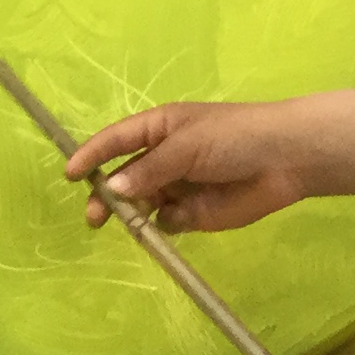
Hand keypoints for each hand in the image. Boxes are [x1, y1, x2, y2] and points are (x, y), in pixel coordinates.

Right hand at [62, 99, 311, 233]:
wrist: (286, 160)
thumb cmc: (234, 137)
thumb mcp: (186, 145)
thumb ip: (149, 170)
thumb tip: (113, 190)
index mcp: (159, 129)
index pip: (115, 140)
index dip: (91, 155)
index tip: (69, 175)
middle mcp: (164, 158)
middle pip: (124, 178)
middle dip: (107, 195)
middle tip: (95, 217)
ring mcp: (179, 187)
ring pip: (142, 204)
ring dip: (133, 214)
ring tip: (132, 222)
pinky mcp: (196, 214)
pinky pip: (167, 223)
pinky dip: (164, 225)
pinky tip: (178, 219)